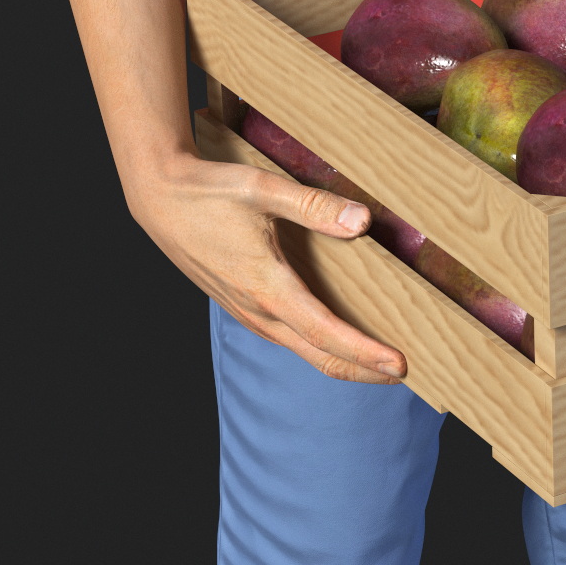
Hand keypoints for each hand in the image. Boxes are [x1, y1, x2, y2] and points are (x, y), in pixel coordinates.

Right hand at [128, 152, 406, 383]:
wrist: (159, 200)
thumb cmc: (210, 192)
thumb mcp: (263, 190)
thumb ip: (315, 207)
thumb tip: (363, 221)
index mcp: (267, 287)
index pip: (326, 332)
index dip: (365, 353)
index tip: (400, 365)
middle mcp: (258, 310)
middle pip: (319, 356)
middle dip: (364, 370)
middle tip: (406, 375)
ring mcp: (247, 313)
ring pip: (302, 350)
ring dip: (342, 362)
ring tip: (380, 363)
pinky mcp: (242, 307)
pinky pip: (287, 338)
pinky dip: (318, 347)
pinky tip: (335, 339)